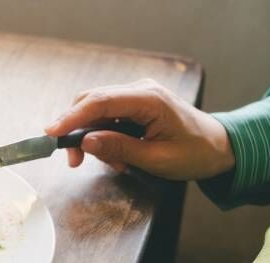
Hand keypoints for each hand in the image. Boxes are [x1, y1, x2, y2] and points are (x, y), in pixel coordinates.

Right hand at [45, 79, 234, 179]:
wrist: (219, 148)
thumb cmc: (194, 154)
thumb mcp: (157, 158)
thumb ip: (120, 148)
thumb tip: (86, 142)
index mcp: (148, 100)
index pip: (100, 102)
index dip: (71, 117)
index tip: (51, 133)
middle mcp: (139, 91)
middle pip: (91, 102)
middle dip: (76, 130)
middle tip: (74, 161)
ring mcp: (136, 97)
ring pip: (96, 112)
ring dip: (93, 139)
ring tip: (114, 164)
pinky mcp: (134, 106)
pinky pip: (107, 119)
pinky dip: (104, 138)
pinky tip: (118, 157)